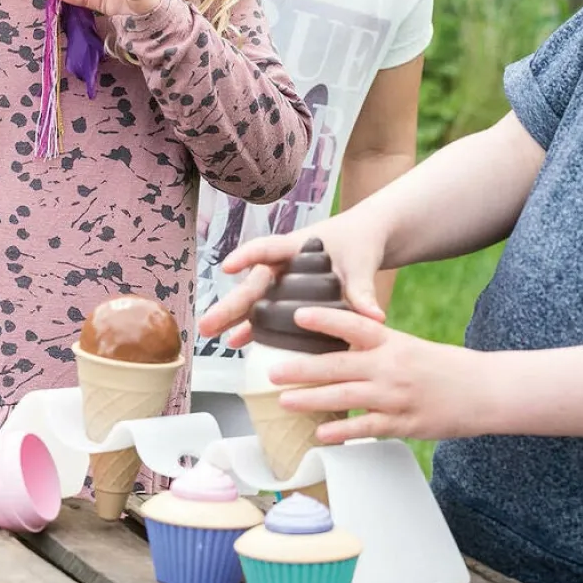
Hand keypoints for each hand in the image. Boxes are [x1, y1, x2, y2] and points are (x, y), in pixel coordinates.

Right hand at [197, 206, 387, 347]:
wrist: (364, 239)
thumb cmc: (359, 243)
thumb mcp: (362, 263)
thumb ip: (363, 291)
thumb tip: (374, 317)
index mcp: (297, 246)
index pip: (268, 248)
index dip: (248, 257)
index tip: (228, 268)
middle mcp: (283, 264)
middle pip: (253, 284)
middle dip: (230, 305)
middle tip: (208, 325)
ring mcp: (283, 281)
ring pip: (255, 300)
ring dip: (234, 319)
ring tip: (212, 336)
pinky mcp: (290, 298)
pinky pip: (268, 314)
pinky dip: (254, 327)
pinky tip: (237, 342)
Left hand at [264, 304, 494, 441]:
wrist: (485, 391)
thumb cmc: (444, 367)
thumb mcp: (409, 346)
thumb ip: (376, 348)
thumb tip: (338, 347)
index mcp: (393, 343)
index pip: (355, 326)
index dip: (326, 320)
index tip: (298, 315)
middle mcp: (392, 367)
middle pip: (340, 366)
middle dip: (303, 369)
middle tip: (273, 371)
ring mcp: (397, 397)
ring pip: (346, 397)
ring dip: (312, 399)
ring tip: (285, 401)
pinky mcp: (404, 424)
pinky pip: (367, 427)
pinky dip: (342, 431)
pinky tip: (320, 434)